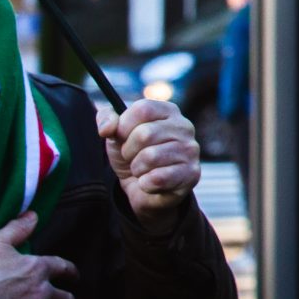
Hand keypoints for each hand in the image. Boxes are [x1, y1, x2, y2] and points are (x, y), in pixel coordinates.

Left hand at [96, 100, 200, 227]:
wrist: (144, 189)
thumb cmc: (133, 155)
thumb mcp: (116, 134)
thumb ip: (106, 120)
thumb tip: (107, 128)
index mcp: (168, 111)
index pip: (143, 109)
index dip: (124, 126)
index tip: (121, 136)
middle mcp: (184, 127)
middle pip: (145, 134)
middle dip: (129, 151)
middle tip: (133, 157)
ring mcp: (190, 150)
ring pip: (150, 157)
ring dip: (137, 169)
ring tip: (143, 170)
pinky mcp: (191, 173)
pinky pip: (158, 178)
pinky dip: (145, 184)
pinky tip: (151, 182)